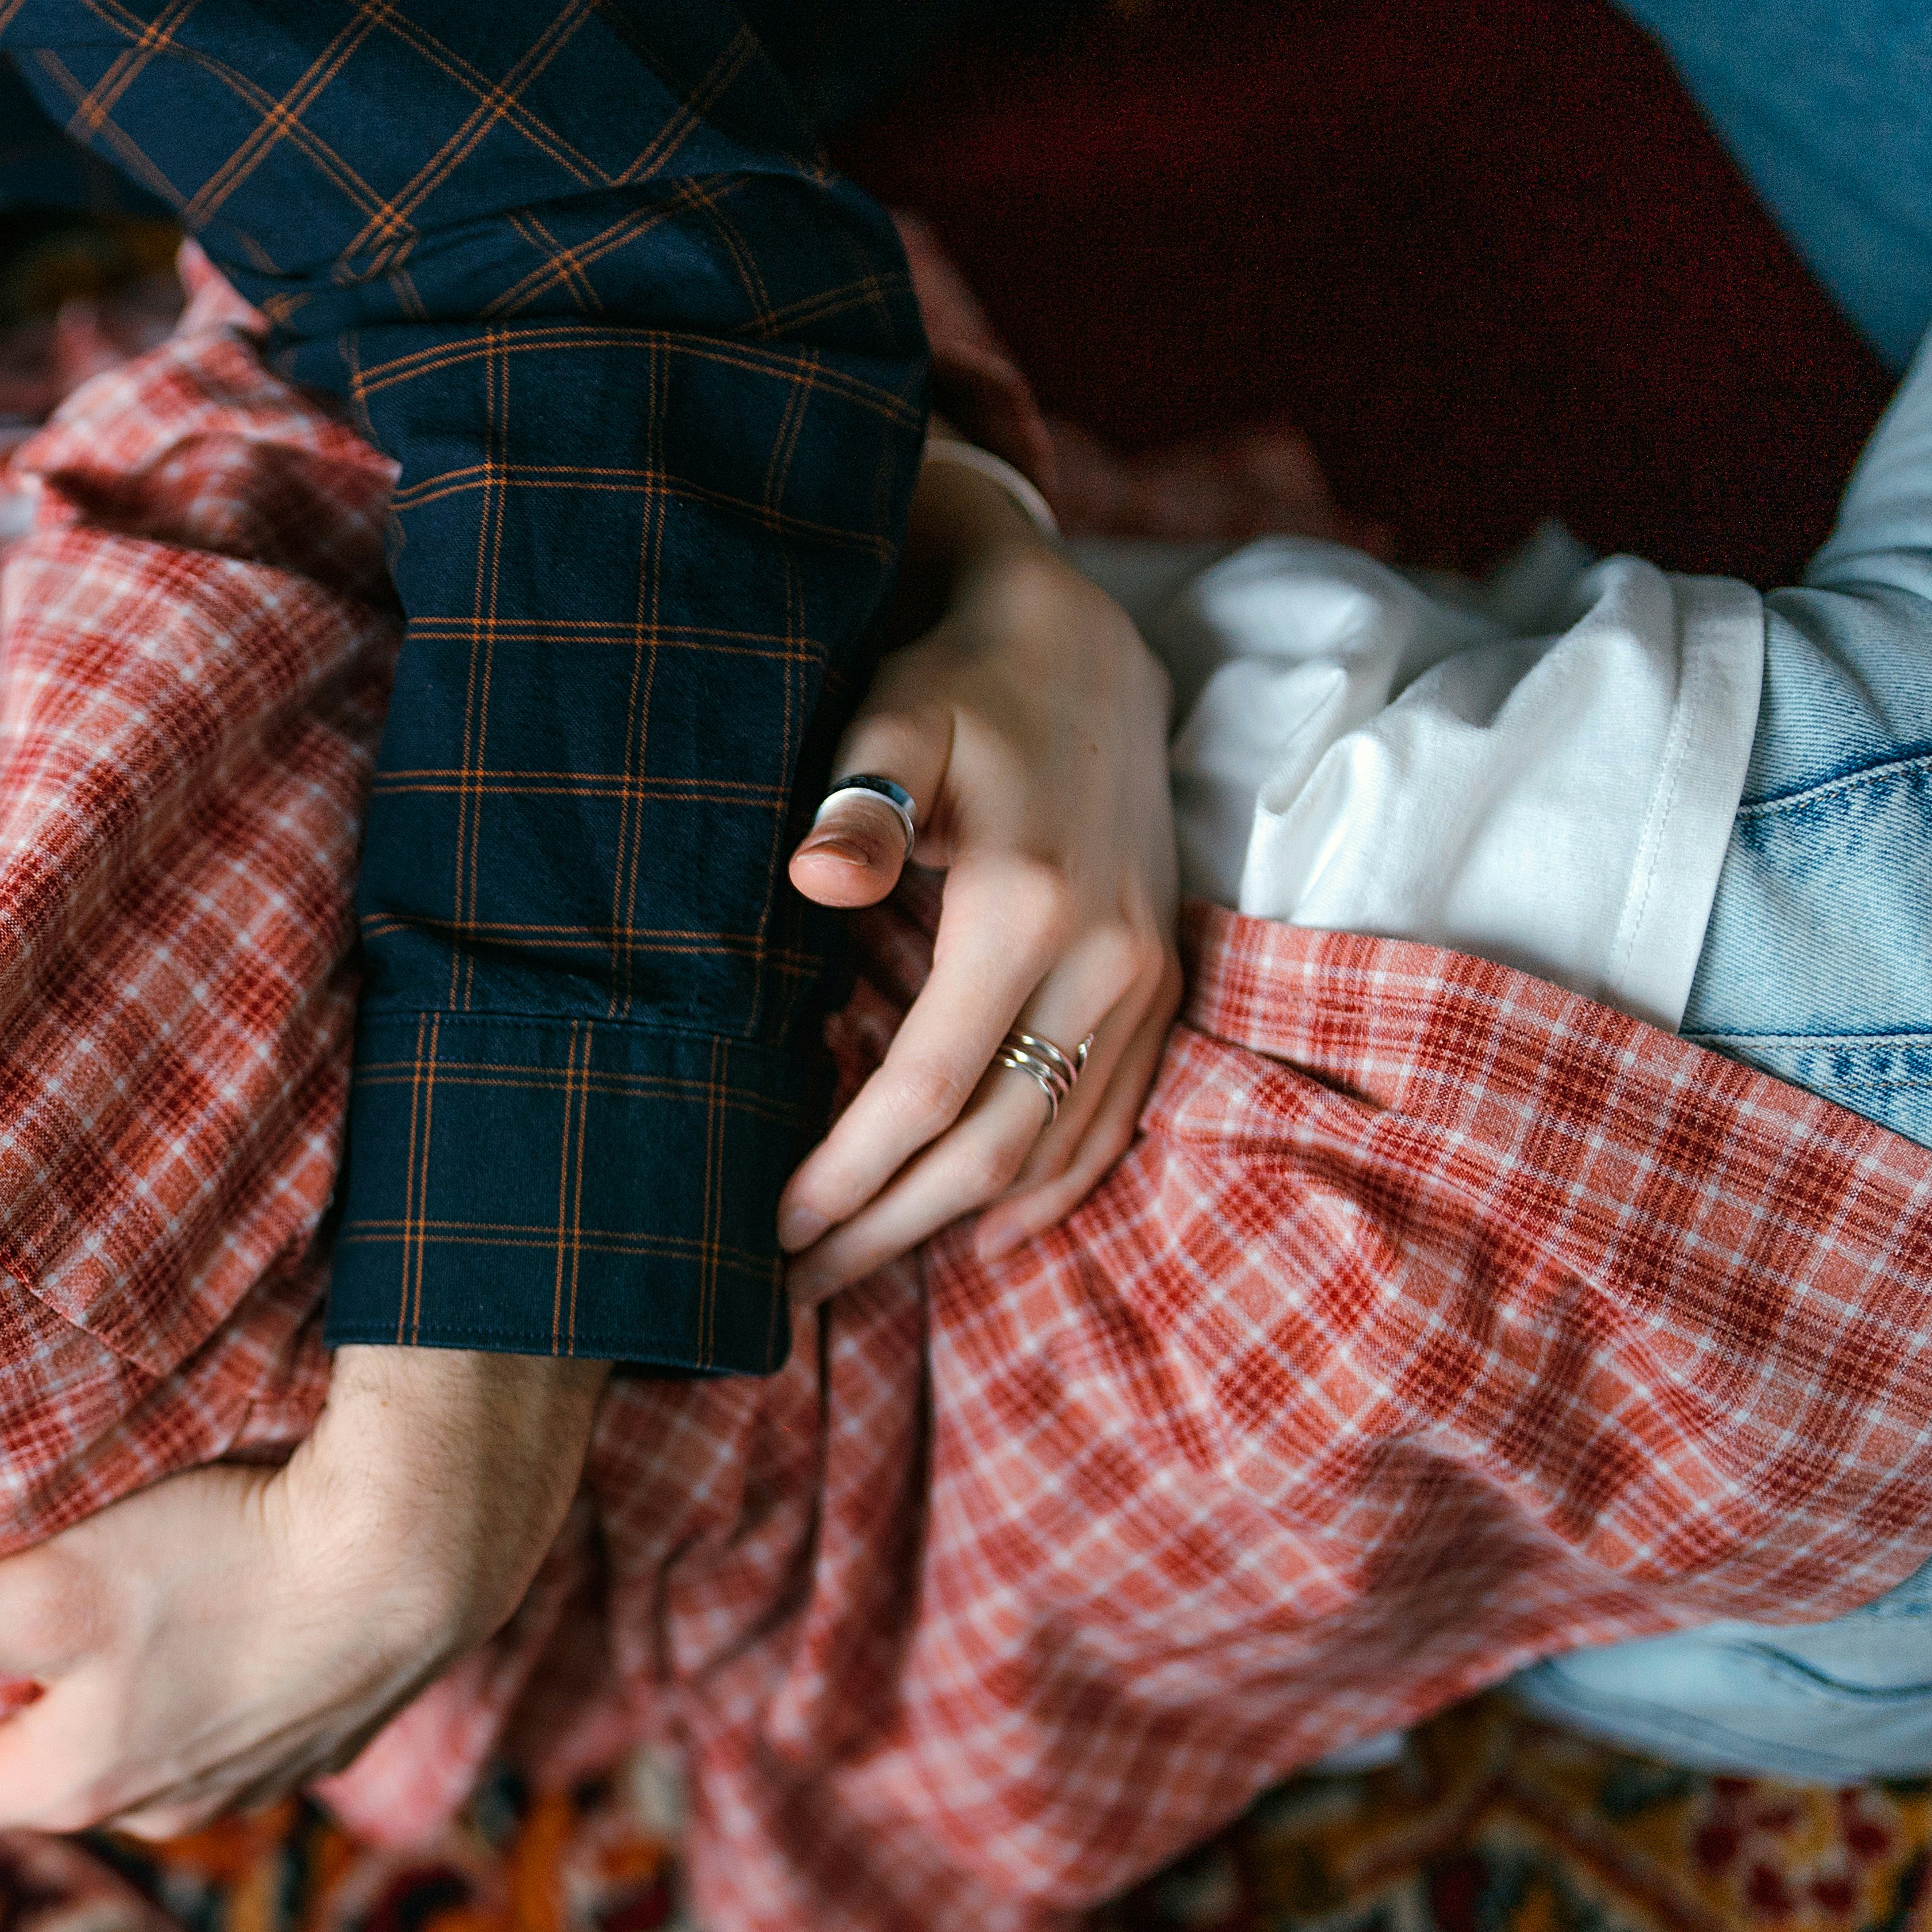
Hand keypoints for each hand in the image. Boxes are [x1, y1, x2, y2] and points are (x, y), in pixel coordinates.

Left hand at [0, 1347, 603, 1836]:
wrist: (421, 1553)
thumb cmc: (226, 1563)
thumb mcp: (46, 1593)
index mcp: (80, 1782)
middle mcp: (158, 1805)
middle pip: (22, 1784)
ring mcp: (242, 1777)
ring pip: (115, 1762)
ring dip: (59, 1719)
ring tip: (28, 1656)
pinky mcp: (309, 1732)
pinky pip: (197, 1731)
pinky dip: (152, 1697)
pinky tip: (164, 1642)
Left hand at [775, 448, 1180, 1308]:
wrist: (1080, 642)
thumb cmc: (958, 686)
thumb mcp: (896, 719)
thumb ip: (861, 801)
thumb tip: (816, 874)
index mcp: (1030, 913)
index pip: (926, 1089)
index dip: (847, 1173)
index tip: (769, 1229)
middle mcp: (1106, 964)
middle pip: (988, 1149)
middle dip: (884, 1230)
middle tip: (788, 1289)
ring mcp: (1144, 982)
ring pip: (1050, 1155)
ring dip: (950, 1228)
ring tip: (851, 1273)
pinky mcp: (1161, 985)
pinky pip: (1109, 1125)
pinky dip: (1044, 1192)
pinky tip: (976, 1231)